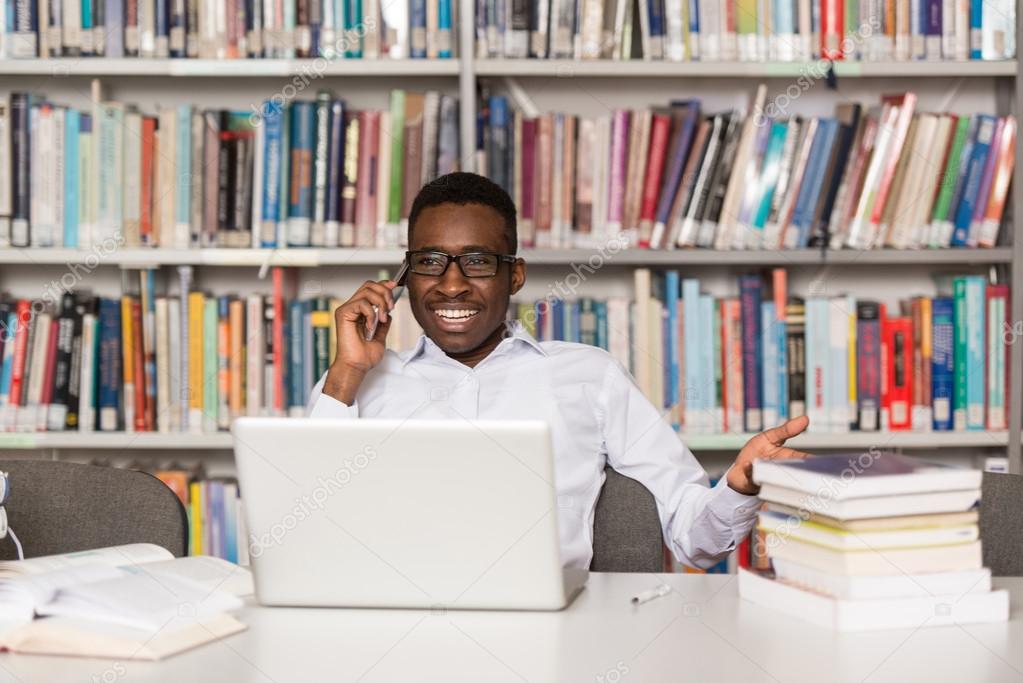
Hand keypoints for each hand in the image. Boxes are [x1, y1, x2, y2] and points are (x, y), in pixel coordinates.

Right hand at [322, 280, 396, 404]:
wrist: (357, 366)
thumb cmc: (364, 356)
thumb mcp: (381, 336)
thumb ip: (383, 322)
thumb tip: (388, 312)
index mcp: (360, 311)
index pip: (371, 289)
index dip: (384, 285)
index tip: (395, 286)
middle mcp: (352, 307)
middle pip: (370, 285)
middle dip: (385, 293)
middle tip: (391, 308)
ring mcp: (347, 309)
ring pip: (367, 291)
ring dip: (380, 303)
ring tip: (382, 319)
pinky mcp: (343, 313)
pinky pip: (362, 303)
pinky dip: (371, 314)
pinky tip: (371, 326)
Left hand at [726, 415, 810, 495]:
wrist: (737, 468)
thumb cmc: (756, 454)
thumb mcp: (770, 437)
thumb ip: (786, 430)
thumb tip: (804, 419)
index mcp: (787, 460)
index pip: (804, 461)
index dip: (813, 463)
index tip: (820, 462)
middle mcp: (779, 472)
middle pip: (793, 475)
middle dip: (799, 474)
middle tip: (802, 471)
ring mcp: (766, 479)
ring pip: (774, 479)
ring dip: (774, 473)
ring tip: (773, 466)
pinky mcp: (751, 482)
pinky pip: (751, 477)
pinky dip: (750, 470)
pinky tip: (749, 465)